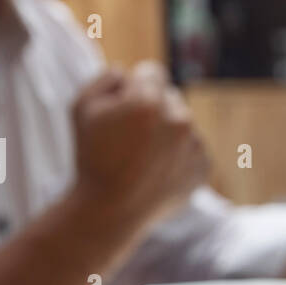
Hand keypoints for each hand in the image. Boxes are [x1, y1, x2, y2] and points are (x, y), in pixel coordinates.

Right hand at [71, 61, 208, 220]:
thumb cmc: (92, 158)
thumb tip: (129, 73)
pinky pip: (191, 149)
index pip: (152, 72)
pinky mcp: (204, 168)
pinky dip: (178, 157)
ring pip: (182, 124)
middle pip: (170, 97)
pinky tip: (155, 172)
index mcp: (149, 102)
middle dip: (152, 110)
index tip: (126, 104)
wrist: (109, 211)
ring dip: (166, 133)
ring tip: (141, 159)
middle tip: (130, 137)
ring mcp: (194, 146)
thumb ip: (107, 77)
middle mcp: (179, 120)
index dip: (135, 87)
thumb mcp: (82, 107)